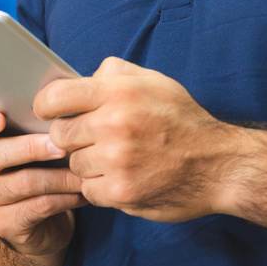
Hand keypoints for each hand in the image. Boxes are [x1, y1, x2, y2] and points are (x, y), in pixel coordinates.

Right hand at [0, 110, 85, 257]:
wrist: (40, 219)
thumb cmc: (36, 164)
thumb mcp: (28, 139)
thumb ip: (30, 118)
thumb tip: (56, 92)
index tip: (0, 119)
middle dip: (28, 148)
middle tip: (59, 145)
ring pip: (21, 183)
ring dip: (58, 176)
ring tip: (82, 170)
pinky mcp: (5, 225)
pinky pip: (37, 207)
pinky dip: (64, 198)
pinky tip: (82, 191)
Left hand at [36, 57, 243, 221]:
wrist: (220, 165)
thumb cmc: (183, 121)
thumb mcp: (154, 81)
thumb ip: (113, 73)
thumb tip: (80, 77)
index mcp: (118, 92)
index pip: (55, 96)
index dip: (46, 106)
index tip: (49, 112)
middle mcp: (114, 124)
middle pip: (59, 134)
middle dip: (72, 137)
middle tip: (94, 139)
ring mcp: (117, 161)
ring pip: (74, 164)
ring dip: (89, 164)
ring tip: (117, 159)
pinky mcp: (121, 192)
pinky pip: (88, 190)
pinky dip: (101, 187)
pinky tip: (122, 178)